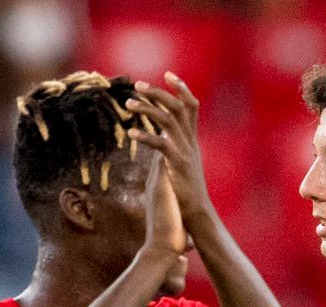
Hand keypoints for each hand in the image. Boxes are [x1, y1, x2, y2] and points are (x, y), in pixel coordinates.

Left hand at [126, 73, 216, 236]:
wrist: (196, 213)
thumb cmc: (185, 192)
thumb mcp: (181, 164)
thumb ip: (173, 148)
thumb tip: (162, 138)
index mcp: (191, 140)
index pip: (191, 107)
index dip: (181, 88)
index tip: (168, 74)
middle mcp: (190, 142)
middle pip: (179, 107)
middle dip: (159, 93)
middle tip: (138, 85)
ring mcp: (185, 152)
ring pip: (168, 120)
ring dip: (147, 109)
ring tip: (128, 104)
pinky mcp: (177, 164)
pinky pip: (161, 144)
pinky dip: (145, 137)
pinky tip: (131, 134)